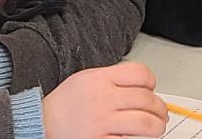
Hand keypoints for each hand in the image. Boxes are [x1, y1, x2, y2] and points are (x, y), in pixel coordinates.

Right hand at [43, 63, 167, 138]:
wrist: (40, 123)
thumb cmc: (64, 104)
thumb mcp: (86, 79)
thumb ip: (113, 79)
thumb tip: (142, 87)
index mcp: (100, 79)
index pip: (140, 74)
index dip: (151, 82)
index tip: (151, 89)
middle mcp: (103, 99)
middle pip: (146, 99)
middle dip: (160, 108)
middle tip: (161, 114)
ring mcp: (102, 121)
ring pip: (145, 122)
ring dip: (157, 126)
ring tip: (157, 128)